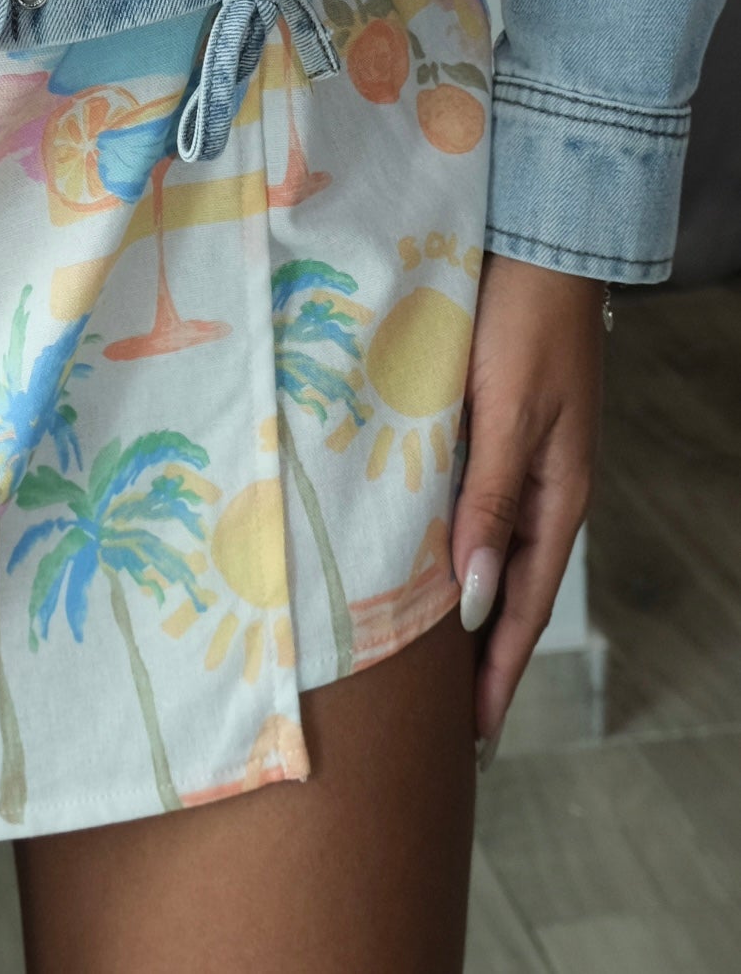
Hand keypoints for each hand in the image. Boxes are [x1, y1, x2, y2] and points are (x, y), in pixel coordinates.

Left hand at [450, 251, 606, 759]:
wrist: (537, 243)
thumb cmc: (521, 322)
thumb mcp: (507, 414)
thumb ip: (490, 503)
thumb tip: (474, 598)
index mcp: (557, 496)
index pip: (523, 606)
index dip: (499, 673)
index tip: (476, 738)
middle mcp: (541, 488)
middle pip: (507, 590)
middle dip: (482, 657)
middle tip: (445, 723)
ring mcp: (520, 459)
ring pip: (488, 551)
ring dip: (464, 606)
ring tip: (428, 660)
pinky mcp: (494, 428)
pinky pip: (473, 507)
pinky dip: (453, 547)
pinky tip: (424, 562)